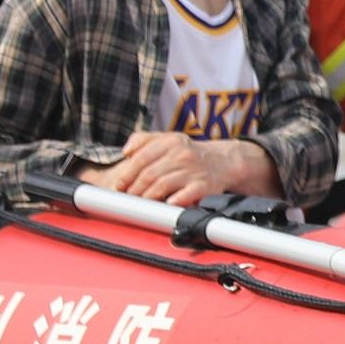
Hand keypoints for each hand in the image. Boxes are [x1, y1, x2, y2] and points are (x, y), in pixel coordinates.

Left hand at [87, 131, 267, 206]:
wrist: (224, 161)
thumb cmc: (190, 153)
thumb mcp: (169, 138)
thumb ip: (144, 140)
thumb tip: (126, 151)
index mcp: (171, 142)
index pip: (142, 157)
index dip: (127, 174)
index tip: (120, 185)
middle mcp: (182, 154)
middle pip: (150, 174)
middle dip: (134, 189)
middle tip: (128, 198)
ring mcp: (193, 170)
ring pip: (162, 186)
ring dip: (147, 197)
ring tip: (141, 203)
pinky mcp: (204, 186)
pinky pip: (185, 196)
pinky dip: (173, 201)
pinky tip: (165, 205)